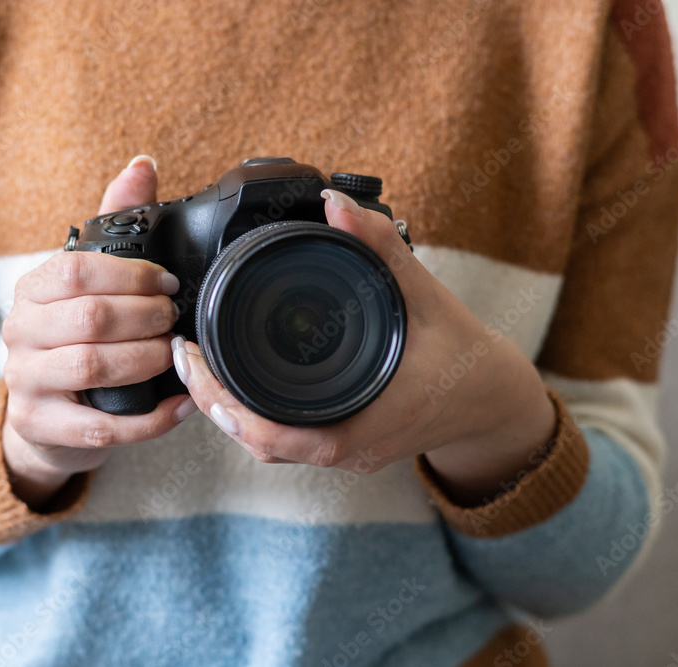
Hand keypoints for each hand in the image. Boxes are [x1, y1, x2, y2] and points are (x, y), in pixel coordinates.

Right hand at [1, 155, 196, 507]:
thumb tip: (143, 166)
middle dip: (146, 317)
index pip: (77, 270)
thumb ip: (114, 224)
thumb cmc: (74, 339)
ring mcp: (25, 383)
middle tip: (175, 319)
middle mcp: (20, 332)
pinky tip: (180, 404)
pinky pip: (101, 429)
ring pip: (91, 366)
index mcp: (33, 289)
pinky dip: (151, 418)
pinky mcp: (41, 427)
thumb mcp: (87, 282)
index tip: (168, 284)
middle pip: (89, 317)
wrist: (45, 415)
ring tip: (175, 355)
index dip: (132, 275)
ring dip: (146, 360)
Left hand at [173, 188, 556, 505]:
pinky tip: (234, 384)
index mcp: (367, 423)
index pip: (280, 437)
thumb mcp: (427, 294)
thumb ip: (381, 248)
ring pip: (271, 447)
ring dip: (229, 412)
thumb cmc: (466, 354)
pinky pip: (288, 442)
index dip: (228, 407)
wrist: (495, 400)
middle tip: (182, 356)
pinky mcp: (346, 445)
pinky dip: (254, 416)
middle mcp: (351, 448)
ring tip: (197, 367)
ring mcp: (347, 452)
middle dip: (214, 404)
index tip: (195, 363)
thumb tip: (335, 203)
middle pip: (261, 444)